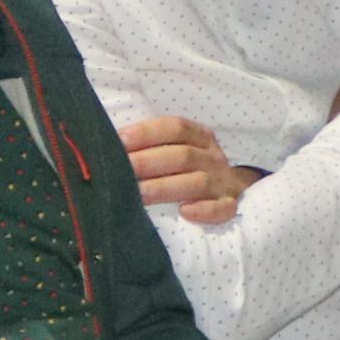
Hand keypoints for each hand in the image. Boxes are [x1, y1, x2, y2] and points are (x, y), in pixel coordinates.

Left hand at [121, 114, 260, 223]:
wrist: (229, 189)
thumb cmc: (188, 169)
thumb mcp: (177, 149)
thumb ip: (152, 147)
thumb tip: (110, 146)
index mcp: (200, 137)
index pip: (175, 128)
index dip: (147, 133)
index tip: (119, 141)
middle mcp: (213, 157)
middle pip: (183, 155)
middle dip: (148, 162)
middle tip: (121, 171)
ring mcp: (223, 182)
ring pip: (198, 182)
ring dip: (165, 188)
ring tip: (138, 194)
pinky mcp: (229, 205)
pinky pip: (223, 208)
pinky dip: (206, 210)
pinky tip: (185, 211)